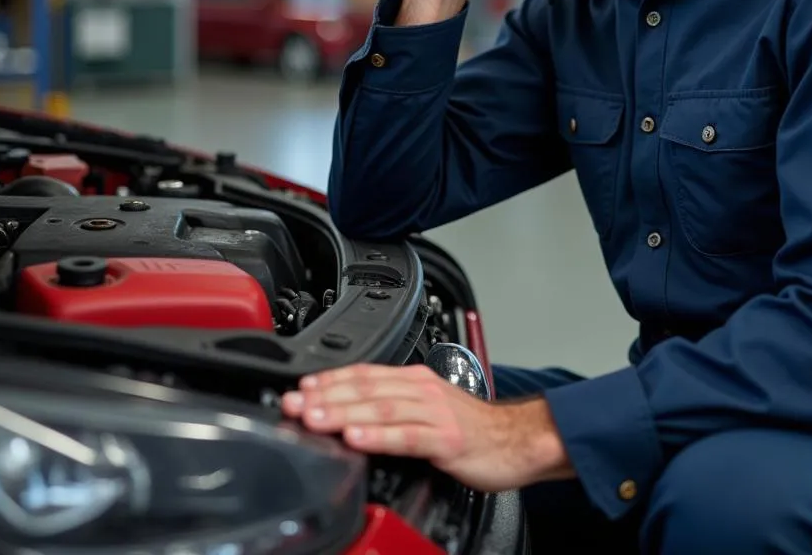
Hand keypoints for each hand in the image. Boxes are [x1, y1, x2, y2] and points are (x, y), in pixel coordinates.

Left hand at [280, 363, 573, 492]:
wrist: (519, 439)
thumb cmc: (474, 427)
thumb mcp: (430, 409)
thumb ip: (394, 407)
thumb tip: (351, 413)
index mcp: (415, 380)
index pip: (364, 373)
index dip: (329, 379)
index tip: (298, 388)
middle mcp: (422, 390)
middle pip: (366, 388)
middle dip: (325, 395)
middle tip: (292, 403)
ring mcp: (435, 413)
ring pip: (381, 408)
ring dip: (343, 412)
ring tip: (313, 419)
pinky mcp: (447, 439)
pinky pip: (407, 436)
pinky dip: (379, 436)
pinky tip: (357, 439)